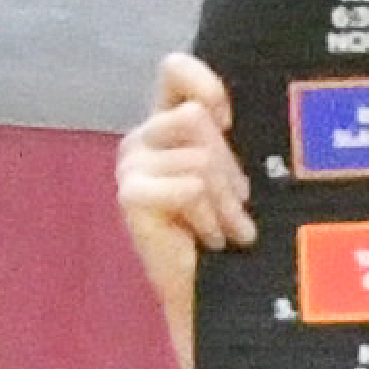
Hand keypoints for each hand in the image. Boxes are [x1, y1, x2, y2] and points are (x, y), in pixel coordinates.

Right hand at [116, 51, 256, 336]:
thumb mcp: (233, 176)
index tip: (228, 120)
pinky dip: (209, 218)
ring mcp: (131, 166)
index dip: (204, 83)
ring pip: (200, 158)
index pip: (173, 70)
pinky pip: (190, 187)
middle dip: (229, 169)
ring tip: (225, 232)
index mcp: (165, 125)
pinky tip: (207, 240)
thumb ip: (227, 137)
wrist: (211, 298)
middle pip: (196, 120)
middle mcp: (141, 139)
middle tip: (236, 210)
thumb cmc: (229, 235)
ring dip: (225, 203)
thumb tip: (236, 113)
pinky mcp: (132, 195)